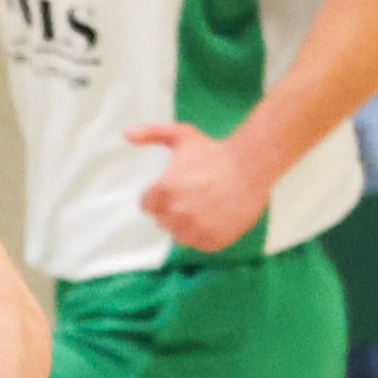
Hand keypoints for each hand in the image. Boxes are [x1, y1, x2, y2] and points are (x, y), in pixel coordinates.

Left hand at [127, 119, 283, 255]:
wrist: (252, 166)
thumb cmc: (215, 151)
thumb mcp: (182, 136)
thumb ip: (151, 133)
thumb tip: (125, 133)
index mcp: (163, 192)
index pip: (147, 205)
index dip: (159, 195)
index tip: (176, 186)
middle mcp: (177, 215)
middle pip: (163, 220)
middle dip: (173, 208)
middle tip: (195, 193)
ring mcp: (195, 231)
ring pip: (180, 234)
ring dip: (187, 223)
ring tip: (205, 204)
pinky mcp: (212, 242)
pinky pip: (199, 243)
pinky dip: (205, 233)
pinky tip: (216, 215)